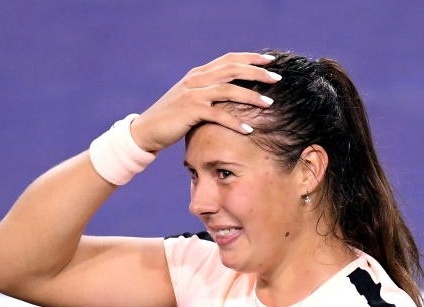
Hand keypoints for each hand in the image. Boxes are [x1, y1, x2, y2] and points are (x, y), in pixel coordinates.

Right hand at [129, 52, 279, 152]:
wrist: (147, 131)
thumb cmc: (171, 119)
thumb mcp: (190, 100)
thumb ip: (208, 93)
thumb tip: (230, 94)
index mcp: (198, 74)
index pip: (229, 59)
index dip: (251, 58)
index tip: (270, 62)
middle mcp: (197, 79)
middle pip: (233, 69)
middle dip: (258, 73)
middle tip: (277, 78)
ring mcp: (193, 94)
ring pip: (229, 90)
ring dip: (252, 96)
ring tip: (270, 104)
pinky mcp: (190, 111)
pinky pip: (218, 115)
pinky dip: (235, 122)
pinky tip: (249, 130)